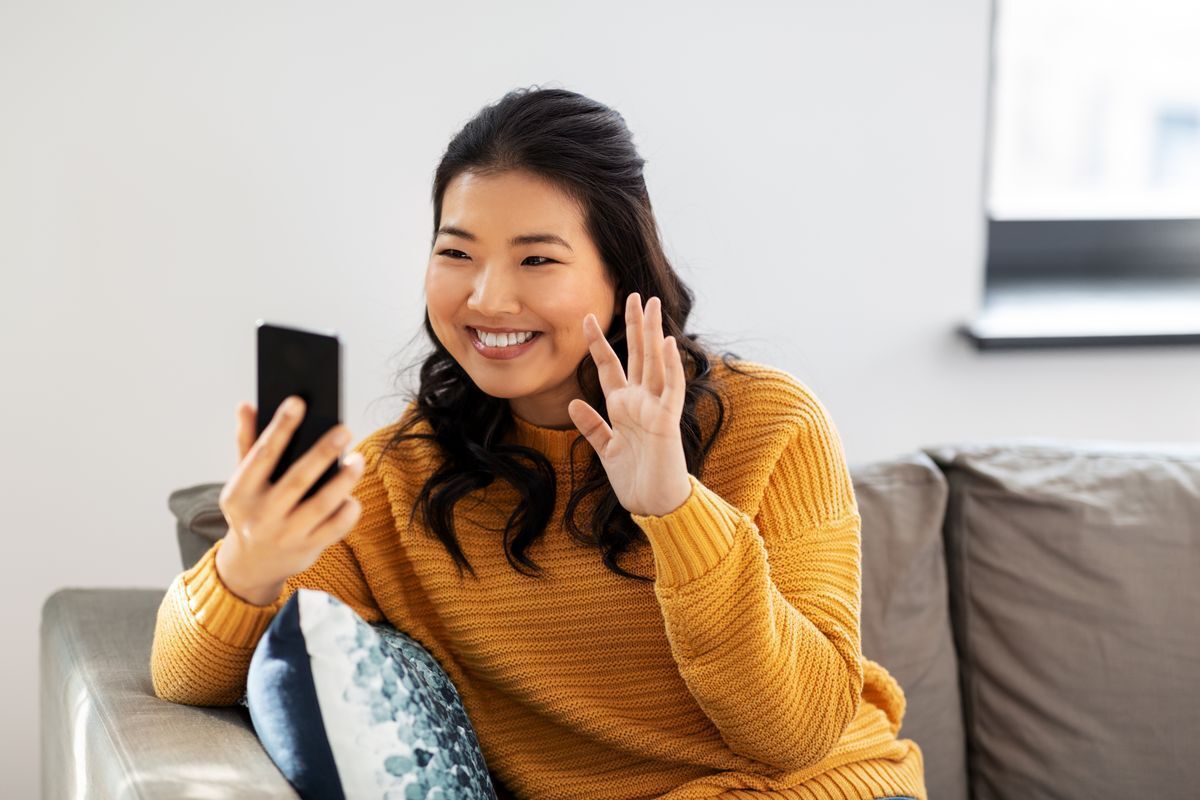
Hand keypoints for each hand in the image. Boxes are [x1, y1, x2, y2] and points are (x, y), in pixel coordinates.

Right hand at [214, 397, 363, 604]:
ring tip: (358, 459)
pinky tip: (353, 494)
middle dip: (322, 452)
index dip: (279, 427)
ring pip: (322, 504)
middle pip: (297, 479)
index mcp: (239, 493)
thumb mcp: (242, 482)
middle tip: (345, 430)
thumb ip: (246, 444)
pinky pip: (336, 528)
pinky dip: (348, 510)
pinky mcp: (307, 549)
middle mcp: (261, 516)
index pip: (261, 454)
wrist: (252, 565)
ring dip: (344, 480)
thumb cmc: (251, 511)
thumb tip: (246, 405)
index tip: (297, 401)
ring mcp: (285, 535)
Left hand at [567, 293, 693, 517]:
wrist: (655, 504)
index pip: (610, 366)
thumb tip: (573, 402)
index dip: (599, 342)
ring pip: (654, 363)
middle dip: (634, 325)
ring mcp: (655, 408)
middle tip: (635, 294)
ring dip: (652, 334)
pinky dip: (669, 366)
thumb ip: (592, 426)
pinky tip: (666, 342)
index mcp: (624, 406)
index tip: (588, 318)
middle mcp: (641, 401)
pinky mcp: (667, 421)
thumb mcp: (606, 449)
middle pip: (637, 355)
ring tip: (650, 305)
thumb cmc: (634, 479)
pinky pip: (670, 389)